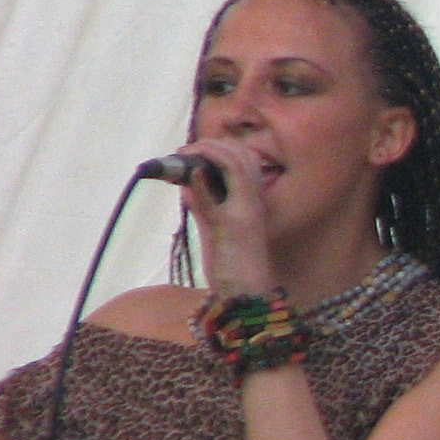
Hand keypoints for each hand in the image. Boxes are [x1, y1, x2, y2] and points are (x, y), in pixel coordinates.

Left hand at [176, 137, 277, 297]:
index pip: (246, 159)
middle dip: (211, 144)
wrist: (244, 295)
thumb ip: (203, 204)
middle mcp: (255, 202)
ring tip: (184, 156)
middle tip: (184, 152)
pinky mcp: (234, 222)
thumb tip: (186, 183)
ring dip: (206, 151)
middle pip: (243, 154)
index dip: (221, 148)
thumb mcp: (213, 228)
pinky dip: (203, 171)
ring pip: (237, 161)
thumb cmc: (230, 267)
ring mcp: (248, 210)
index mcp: (253, 202)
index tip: (195, 152)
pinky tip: (187, 172)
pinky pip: (224, 184)